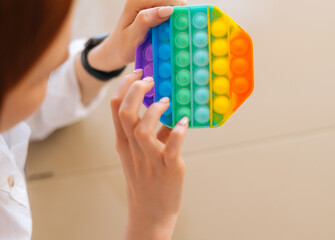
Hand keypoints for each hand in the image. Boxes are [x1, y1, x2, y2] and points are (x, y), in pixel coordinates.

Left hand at [88, 0, 187, 71]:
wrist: (116, 52)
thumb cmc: (122, 46)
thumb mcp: (133, 35)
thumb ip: (147, 20)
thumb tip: (168, 10)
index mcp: (136, 1)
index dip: (176, 9)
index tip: (179, 25)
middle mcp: (143, 0)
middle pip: (170, 1)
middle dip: (177, 14)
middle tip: (177, 31)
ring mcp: (148, 5)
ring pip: (172, 6)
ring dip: (176, 19)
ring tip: (173, 32)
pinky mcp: (153, 11)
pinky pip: (168, 13)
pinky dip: (172, 22)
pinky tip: (170, 32)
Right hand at [110, 69, 188, 239]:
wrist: (149, 214)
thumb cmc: (146, 180)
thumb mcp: (141, 154)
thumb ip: (153, 133)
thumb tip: (170, 114)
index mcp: (124, 142)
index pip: (117, 108)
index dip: (125, 86)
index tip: (136, 73)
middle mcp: (133, 149)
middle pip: (125, 113)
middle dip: (135, 90)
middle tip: (150, 80)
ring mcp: (149, 159)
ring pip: (142, 129)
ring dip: (155, 110)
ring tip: (166, 102)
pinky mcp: (168, 169)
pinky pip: (171, 148)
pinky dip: (179, 133)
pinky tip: (185, 122)